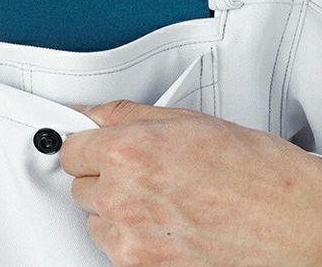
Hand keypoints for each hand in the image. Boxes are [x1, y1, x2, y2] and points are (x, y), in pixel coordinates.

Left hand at [61, 100, 321, 266]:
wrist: (293, 221)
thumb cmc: (254, 171)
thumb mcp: (185, 121)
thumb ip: (126, 115)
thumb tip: (96, 115)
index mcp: (127, 152)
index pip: (69, 149)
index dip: (83, 144)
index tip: (91, 145)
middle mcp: (122, 196)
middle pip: (80, 184)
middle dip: (102, 173)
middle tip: (138, 168)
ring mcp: (130, 238)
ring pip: (95, 218)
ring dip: (114, 207)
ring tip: (157, 196)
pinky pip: (114, 247)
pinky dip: (129, 235)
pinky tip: (164, 222)